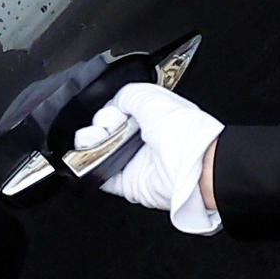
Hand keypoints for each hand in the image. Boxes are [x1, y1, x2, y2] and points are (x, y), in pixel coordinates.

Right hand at [72, 82, 222, 229]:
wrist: (194, 165)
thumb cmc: (182, 130)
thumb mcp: (149, 96)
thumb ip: (125, 95)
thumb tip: (110, 104)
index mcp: (150, 116)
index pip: (116, 110)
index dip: (107, 109)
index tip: (110, 111)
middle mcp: (142, 138)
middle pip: (105, 130)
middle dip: (97, 126)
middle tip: (104, 127)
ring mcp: (134, 161)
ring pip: (99, 151)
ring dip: (89, 143)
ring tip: (92, 139)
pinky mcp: (128, 183)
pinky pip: (101, 175)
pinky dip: (90, 168)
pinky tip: (85, 156)